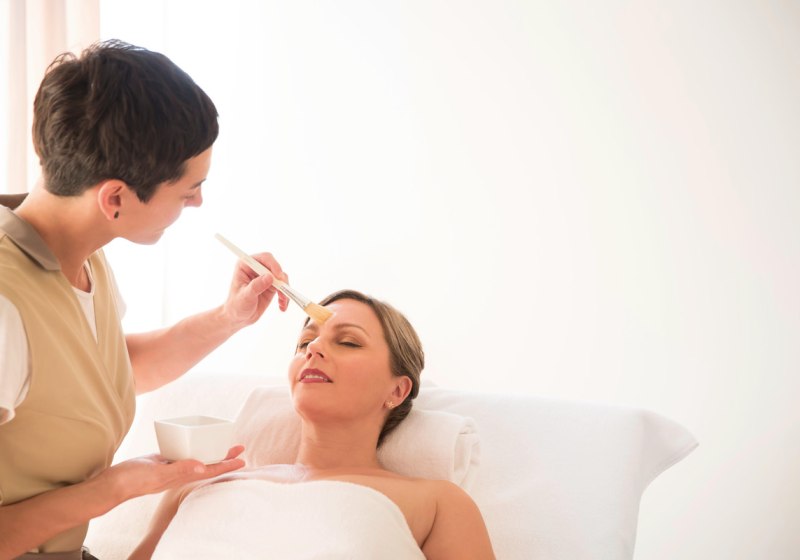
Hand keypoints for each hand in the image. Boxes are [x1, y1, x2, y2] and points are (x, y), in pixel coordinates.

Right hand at [101, 446, 245, 501]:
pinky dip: (190, 446)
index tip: (242, 459)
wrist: (114, 483)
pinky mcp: (161, 461)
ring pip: (196, 457)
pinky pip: (181, 453)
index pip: (210, 469)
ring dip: (209, 451)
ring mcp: (171, 467)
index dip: (227, 464)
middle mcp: (179, 472)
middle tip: (240, 446)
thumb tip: (201, 466)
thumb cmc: (135, 480)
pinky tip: (192, 440)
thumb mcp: (158, 473)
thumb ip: (179, 469)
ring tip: (221, 443)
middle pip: (208, 463)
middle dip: (224, 455)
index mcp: (181, 476)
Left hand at [222, 252, 289, 327]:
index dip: (273, 265)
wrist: (238, 317)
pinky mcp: (271, 286)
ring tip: (282, 301)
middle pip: (275, 267)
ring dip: (284, 289)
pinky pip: (283, 287)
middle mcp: (256, 269)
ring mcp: (265, 277)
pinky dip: (285, 296)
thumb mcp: (245, 297)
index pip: (263, 258)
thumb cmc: (236, 306)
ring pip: (281, 277)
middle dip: (281, 279)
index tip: (279, 276)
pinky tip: (282, 305)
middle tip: (283, 291)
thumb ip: (256, 286)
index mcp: (246, 265)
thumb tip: (269, 277)